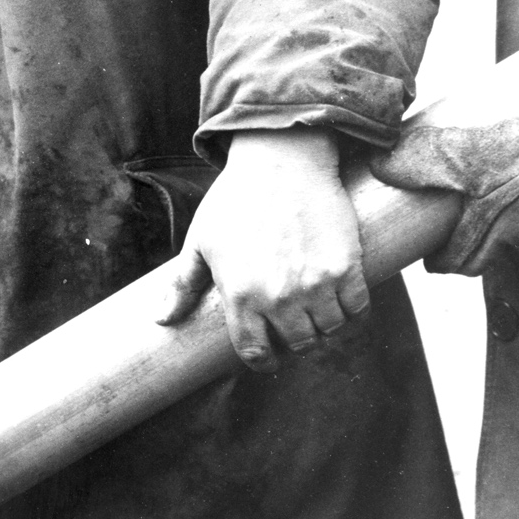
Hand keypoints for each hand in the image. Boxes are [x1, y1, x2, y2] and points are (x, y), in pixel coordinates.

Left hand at [156, 127, 369, 371]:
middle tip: (297, 326)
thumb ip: (181, 285)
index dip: (262, 359)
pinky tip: (344, 302)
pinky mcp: (346, 267)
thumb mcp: (200, 240)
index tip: (269, 354)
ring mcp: (315, 284)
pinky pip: (358, 309)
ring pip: (330, 331)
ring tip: (320, 312)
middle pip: (299, 345)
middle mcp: (279, 297)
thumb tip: (160, 320)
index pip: (254, 351)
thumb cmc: (235, 198)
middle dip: (297, 342)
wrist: (282, 160)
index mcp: (240, 295)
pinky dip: (353, 312)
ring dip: (326, 327)